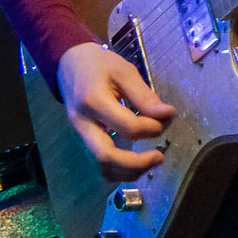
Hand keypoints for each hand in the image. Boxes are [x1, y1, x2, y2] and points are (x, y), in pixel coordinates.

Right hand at [56, 40, 175, 182]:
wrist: (70, 65)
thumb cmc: (99, 65)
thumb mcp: (124, 71)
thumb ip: (144, 95)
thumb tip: (168, 115)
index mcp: (93, 100)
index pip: (126, 126)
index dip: (151, 127)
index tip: (167, 117)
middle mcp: (82, 124)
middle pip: (105, 157)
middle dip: (136, 164)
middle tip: (159, 156)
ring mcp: (80, 136)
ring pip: (101, 168)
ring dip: (129, 172)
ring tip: (151, 160)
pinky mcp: (84, 143)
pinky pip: (100, 165)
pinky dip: (121, 171)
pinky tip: (138, 161)